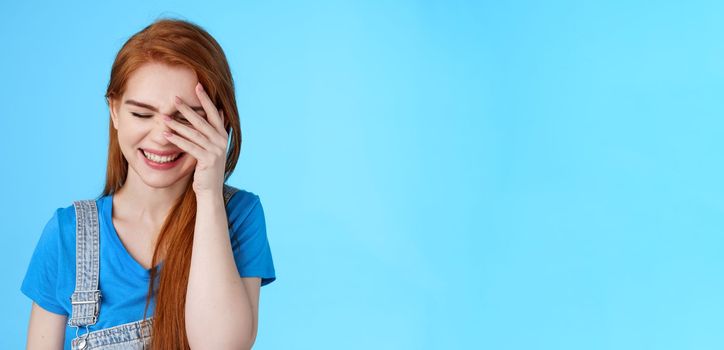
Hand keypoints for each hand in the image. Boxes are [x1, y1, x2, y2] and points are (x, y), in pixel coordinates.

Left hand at [162, 82, 227, 196]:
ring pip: (193, 133)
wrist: (211, 191)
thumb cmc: (208, 169)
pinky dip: (177, 140)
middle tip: (174, 98)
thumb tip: (220, 111)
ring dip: (177, 124)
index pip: (214, 113)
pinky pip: (190, 147)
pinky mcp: (208, 160)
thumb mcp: (213, 147)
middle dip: (187, 109)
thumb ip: (215, 130)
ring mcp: (216, 150)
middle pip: (202, 121)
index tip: (197, 85)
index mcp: (222, 135)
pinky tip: (166, 134)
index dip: (206, 99)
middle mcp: (221, 141)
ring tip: (163, 117)